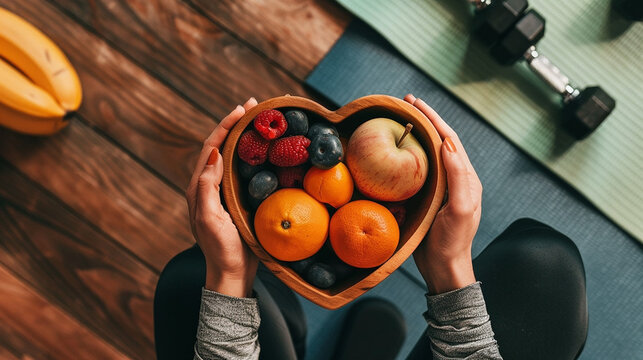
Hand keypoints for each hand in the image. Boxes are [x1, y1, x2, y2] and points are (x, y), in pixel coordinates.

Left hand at [186, 97, 258, 297]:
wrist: (231, 273)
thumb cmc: (221, 249)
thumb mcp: (210, 220)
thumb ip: (206, 188)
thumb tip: (211, 155)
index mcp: (199, 187)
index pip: (210, 147)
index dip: (225, 126)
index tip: (242, 109)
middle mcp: (208, 185)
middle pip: (219, 146)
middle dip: (235, 124)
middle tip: (254, 106)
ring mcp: (221, 191)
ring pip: (229, 155)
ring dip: (242, 135)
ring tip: (259, 120)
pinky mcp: (233, 199)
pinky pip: (239, 168)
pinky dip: (249, 153)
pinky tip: (262, 149)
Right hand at [405, 94, 481, 293]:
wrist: (444, 268)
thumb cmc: (453, 242)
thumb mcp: (460, 209)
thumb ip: (459, 177)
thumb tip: (449, 144)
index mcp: (466, 178)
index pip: (450, 140)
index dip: (433, 119)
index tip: (416, 102)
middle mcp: (455, 178)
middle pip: (439, 141)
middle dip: (424, 120)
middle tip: (405, 102)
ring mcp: (441, 187)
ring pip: (428, 153)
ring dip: (416, 134)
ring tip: (400, 119)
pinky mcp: (428, 197)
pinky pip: (417, 169)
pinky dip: (408, 154)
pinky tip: (396, 151)